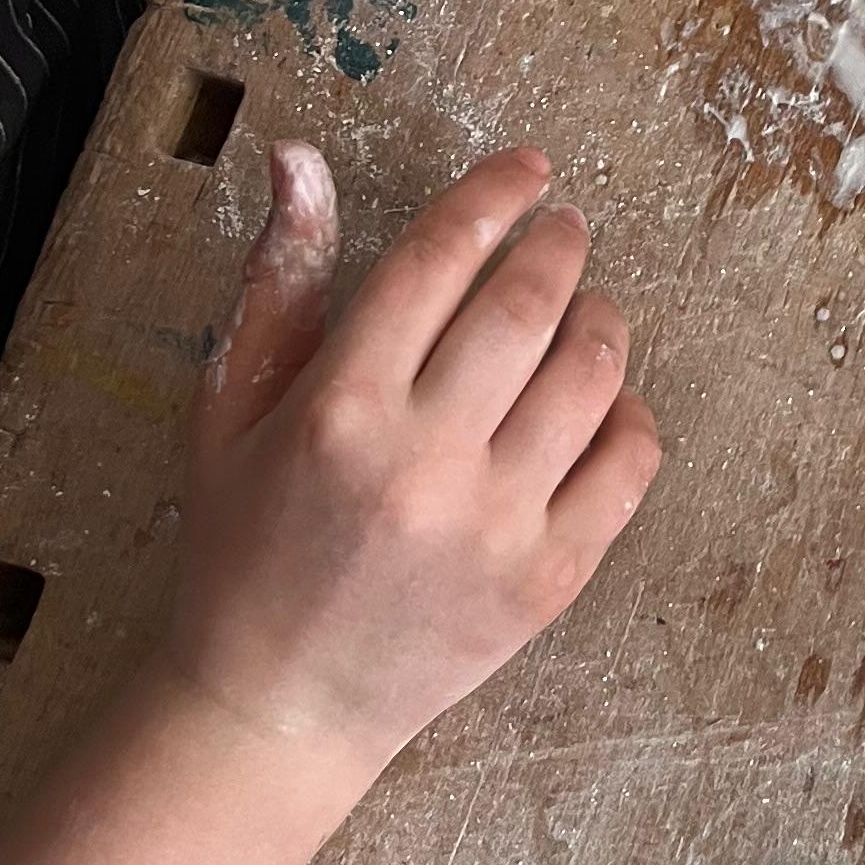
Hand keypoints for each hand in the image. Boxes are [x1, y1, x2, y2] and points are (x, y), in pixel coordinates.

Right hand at [171, 145, 659, 782]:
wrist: (275, 706)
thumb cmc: (244, 548)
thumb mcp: (234, 408)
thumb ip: (280, 279)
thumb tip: (299, 158)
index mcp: (337, 410)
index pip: (438, 259)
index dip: (491, 195)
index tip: (527, 167)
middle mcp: (423, 463)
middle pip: (528, 307)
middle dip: (559, 246)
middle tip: (566, 227)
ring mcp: (495, 526)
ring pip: (591, 377)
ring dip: (602, 320)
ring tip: (587, 307)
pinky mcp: (547, 580)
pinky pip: (629, 466)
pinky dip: (630, 415)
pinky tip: (603, 401)